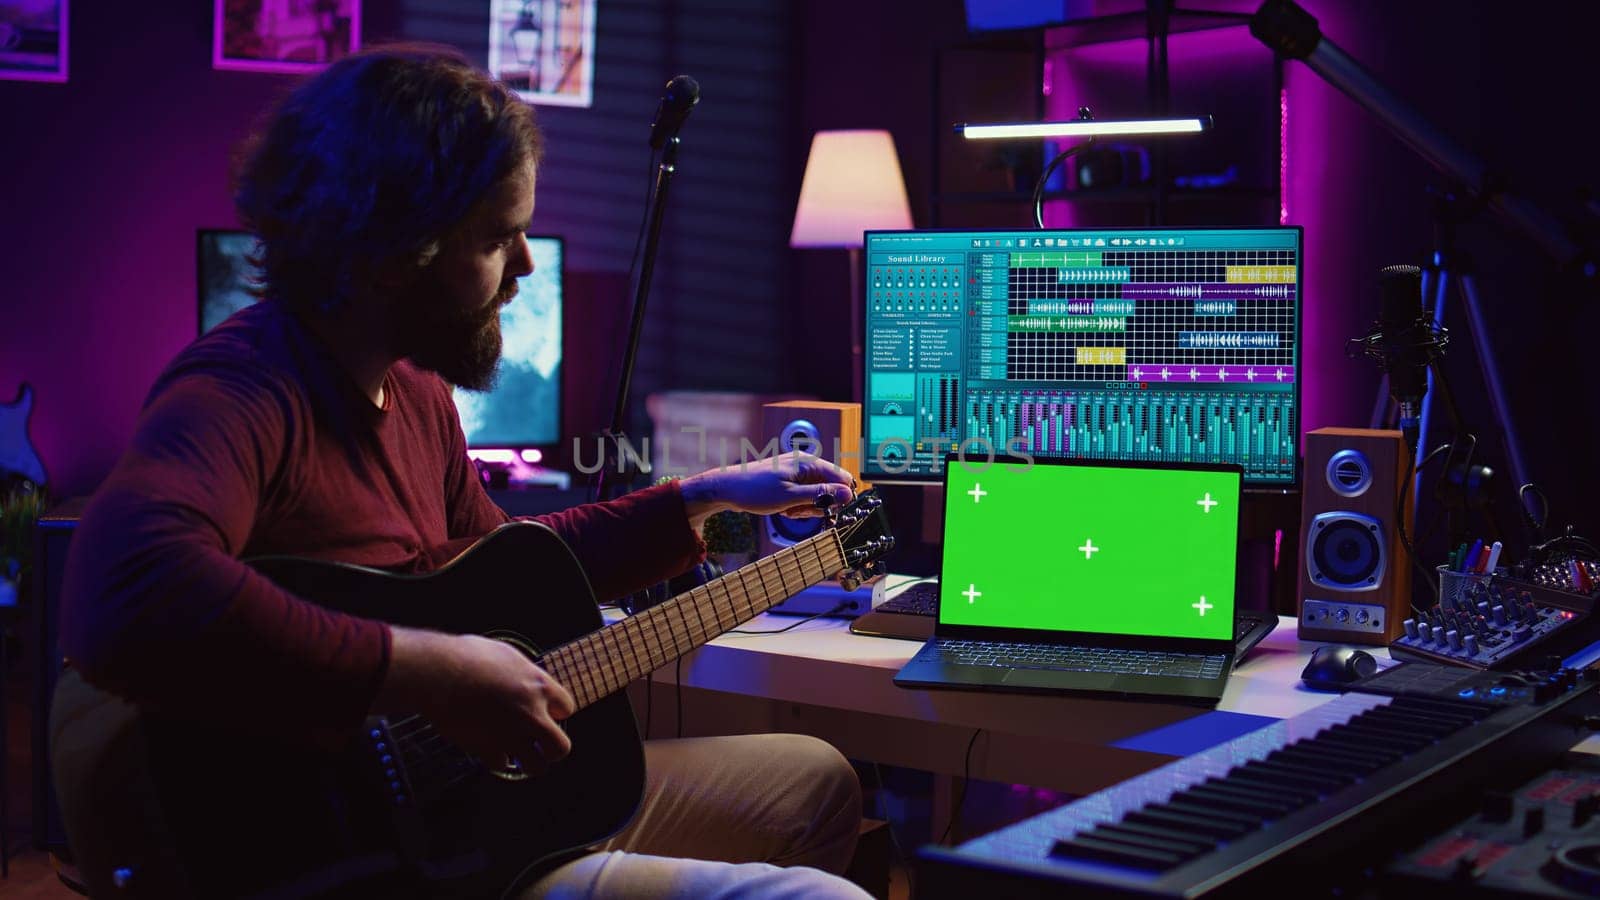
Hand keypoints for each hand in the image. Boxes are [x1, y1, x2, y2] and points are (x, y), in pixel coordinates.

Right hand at [377, 628, 575, 773]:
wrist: (437, 673)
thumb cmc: (467, 656)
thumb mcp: (505, 653)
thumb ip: (522, 672)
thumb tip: (524, 676)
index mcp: (539, 686)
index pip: (567, 707)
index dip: (556, 711)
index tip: (547, 712)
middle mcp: (531, 714)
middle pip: (560, 748)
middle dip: (553, 748)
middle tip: (543, 745)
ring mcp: (510, 735)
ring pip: (536, 766)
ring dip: (530, 761)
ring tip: (522, 755)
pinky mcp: (486, 749)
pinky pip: (501, 764)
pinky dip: (498, 759)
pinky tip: (491, 749)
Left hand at [679, 450, 855, 526]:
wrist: (727, 488)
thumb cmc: (755, 491)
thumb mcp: (790, 497)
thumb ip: (821, 495)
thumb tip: (848, 494)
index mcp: (808, 463)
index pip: (842, 477)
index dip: (840, 497)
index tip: (830, 512)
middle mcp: (805, 464)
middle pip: (830, 488)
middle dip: (819, 505)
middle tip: (799, 511)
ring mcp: (797, 472)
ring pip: (816, 495)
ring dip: (806, 508)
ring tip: (788, 510)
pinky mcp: (789, 481)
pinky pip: (804, 496)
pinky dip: (796, 506)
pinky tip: (783, 509)